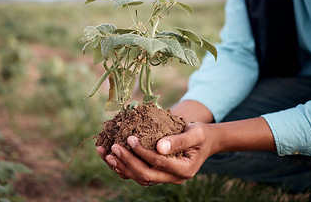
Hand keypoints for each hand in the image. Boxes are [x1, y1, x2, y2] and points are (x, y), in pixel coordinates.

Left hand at [96, 117, 274, 185]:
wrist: (204, 141)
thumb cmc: (200, 134)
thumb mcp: (195, 133)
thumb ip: (179, 140)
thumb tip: (159, 147)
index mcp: (184, 169)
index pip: (159, 163)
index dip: (143, 152)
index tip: (130, 139)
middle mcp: (173, 178)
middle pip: (146, 175)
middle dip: (127, 162)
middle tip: (113, 147)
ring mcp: (164, 177)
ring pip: (139, 177)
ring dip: (121, 167)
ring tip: (106, 153)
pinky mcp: (157, 173)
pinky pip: (138, 173)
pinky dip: (123, 166)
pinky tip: (110, 156)